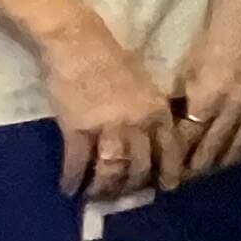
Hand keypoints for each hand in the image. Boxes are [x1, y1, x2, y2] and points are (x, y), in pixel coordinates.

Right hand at [40, 11, 184, 203]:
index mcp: (157, 111)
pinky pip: (78, 163)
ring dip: (104, 188)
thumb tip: (154, 137)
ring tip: (96, 197)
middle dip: (133, 187)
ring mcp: (108, 128)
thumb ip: (152, 111)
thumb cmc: (112, 58)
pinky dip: (74, 179)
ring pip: (112, 171)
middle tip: (125, 197)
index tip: (166, 188)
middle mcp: (137, 124)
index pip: (171, 151)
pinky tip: (69, 189)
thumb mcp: (145, 84)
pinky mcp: (78, 129)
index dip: (169, 173)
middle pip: (141, 167)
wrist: (77, 42)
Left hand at [171, 0, 240, 178]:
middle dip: (196, 169)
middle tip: (183, 181)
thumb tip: (178, 118)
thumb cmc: (219, 20)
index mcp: (207, 94)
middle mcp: (234, 106)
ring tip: (210, 171)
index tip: (166, 173)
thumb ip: (188, 92)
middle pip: (213, 150)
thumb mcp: (193, 58)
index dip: (176, 159)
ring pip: (240, 148)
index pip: (188, 140)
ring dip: (222, 163)